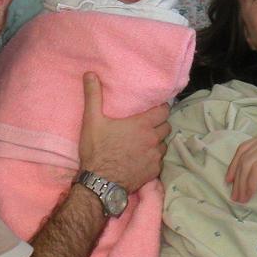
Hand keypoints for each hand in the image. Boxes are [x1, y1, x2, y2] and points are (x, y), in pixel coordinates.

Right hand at [78, 72, 169, 191]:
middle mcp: (153, 139)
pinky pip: (159, 161)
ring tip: (145, 142)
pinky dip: (153, 158)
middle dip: (159, 125)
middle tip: (147, 125)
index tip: (153, 110)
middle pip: (166, 127)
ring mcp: (155, 157)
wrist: (99, 183)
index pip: (164, 111)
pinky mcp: (153, 172)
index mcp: (142, 125)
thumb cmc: (96, 150)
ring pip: (163, 145)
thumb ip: (93, 96)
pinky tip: (142, 159)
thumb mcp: (92, 120)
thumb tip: (90, 74)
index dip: (160, 109)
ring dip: (157, 142)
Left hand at [226, 126, 256, 202]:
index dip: (235, 165)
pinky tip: (250, 195)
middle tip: (234, 195)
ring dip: (241, 184)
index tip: (231, 181)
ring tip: (241, 199)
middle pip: (243, 155)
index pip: (245, 147)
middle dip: (235, 176)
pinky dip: (250, 184)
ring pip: (247, 164)